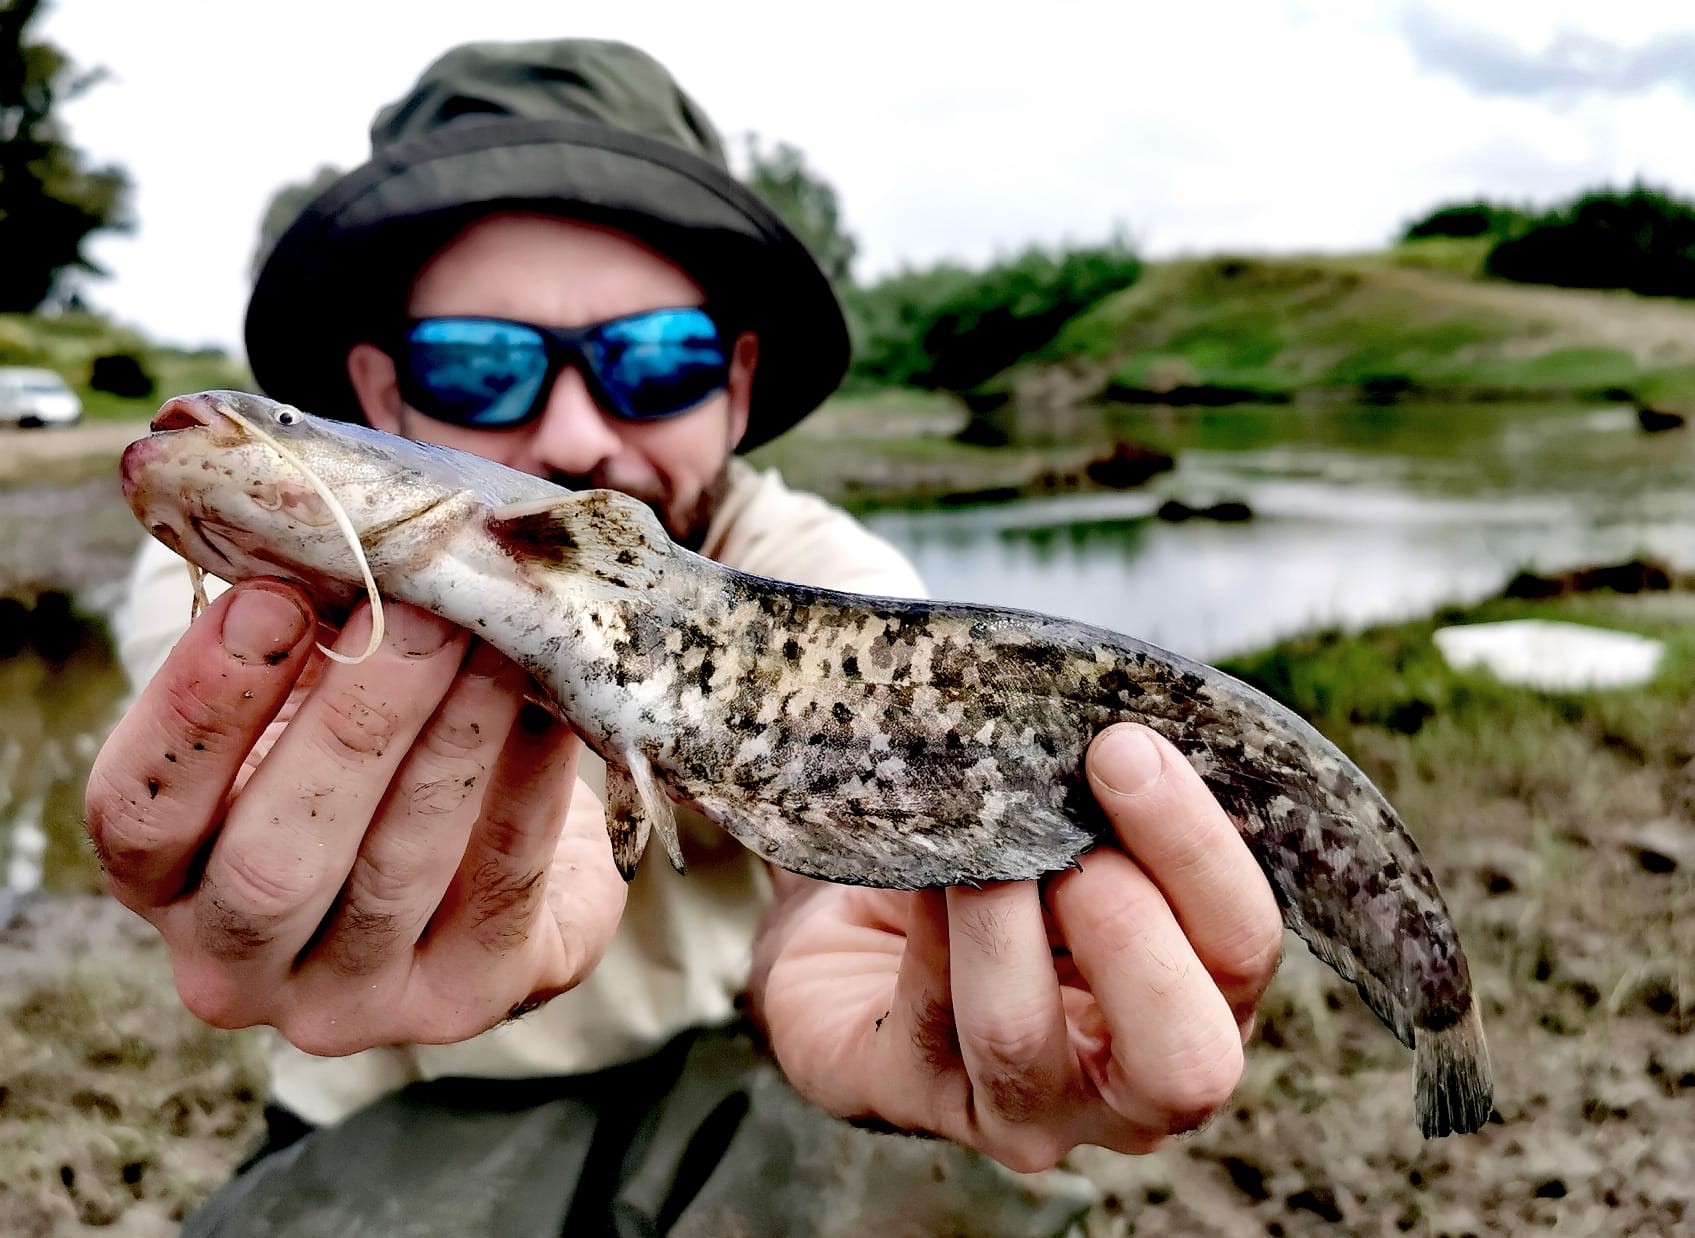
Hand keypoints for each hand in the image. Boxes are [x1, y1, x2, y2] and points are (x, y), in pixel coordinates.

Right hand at [85, 579, 626, 1053]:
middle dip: (351, 725)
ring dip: (451, 742)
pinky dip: (529, 784)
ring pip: (395, 874)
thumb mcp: (305, 704)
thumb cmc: (369, 752)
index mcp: (168, 884)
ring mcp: (353, 1001)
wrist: (486, 844)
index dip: (201, 708)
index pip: (141, 813)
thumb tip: (334, 538)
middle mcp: (240, 965)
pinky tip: (550, 702)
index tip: (270, 598)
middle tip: (417, 610)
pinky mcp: (467, 1000)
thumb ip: (298, 647)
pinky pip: (504, 883)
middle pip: (272, 861)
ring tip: (495, 640)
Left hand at [749, 723, 1282, 1171]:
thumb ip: (1104, 807)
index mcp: (1201, 1003)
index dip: (1195, 848)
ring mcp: (1024, 1111)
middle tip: (1069, 833)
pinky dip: (922, 920)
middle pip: (1188, 1060)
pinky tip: (914, 855)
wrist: (866, 924)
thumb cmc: (1002, 869)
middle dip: (1129, 928)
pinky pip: (921, 1016)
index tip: (1126, 746)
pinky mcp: (917, 1100)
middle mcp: (1131, 1087)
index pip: (1244, 946)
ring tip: (975, 834)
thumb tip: (1091, 737)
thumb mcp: (1071, 833)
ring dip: (994, 911)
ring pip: (1018, 1034)